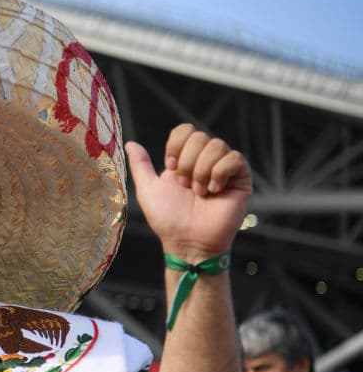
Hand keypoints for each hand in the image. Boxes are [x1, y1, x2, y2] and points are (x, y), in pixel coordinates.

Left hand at [125, 124, 251, 261]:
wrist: (188, 241)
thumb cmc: (168, 219)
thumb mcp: (148, 190)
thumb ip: (140, 165)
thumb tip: (130, 143)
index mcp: (184, 159)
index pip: (185, 130)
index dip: (176, 145)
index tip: (170, 167)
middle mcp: (205, 160)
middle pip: (199, 136)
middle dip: (187, 162)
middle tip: (185, 186)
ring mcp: (224, 169)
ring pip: (217, 145)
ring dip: (202, 170)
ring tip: (199, 192)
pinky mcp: (241, 179)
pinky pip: (235, 158)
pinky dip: (220, 173)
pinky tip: (214, 191)